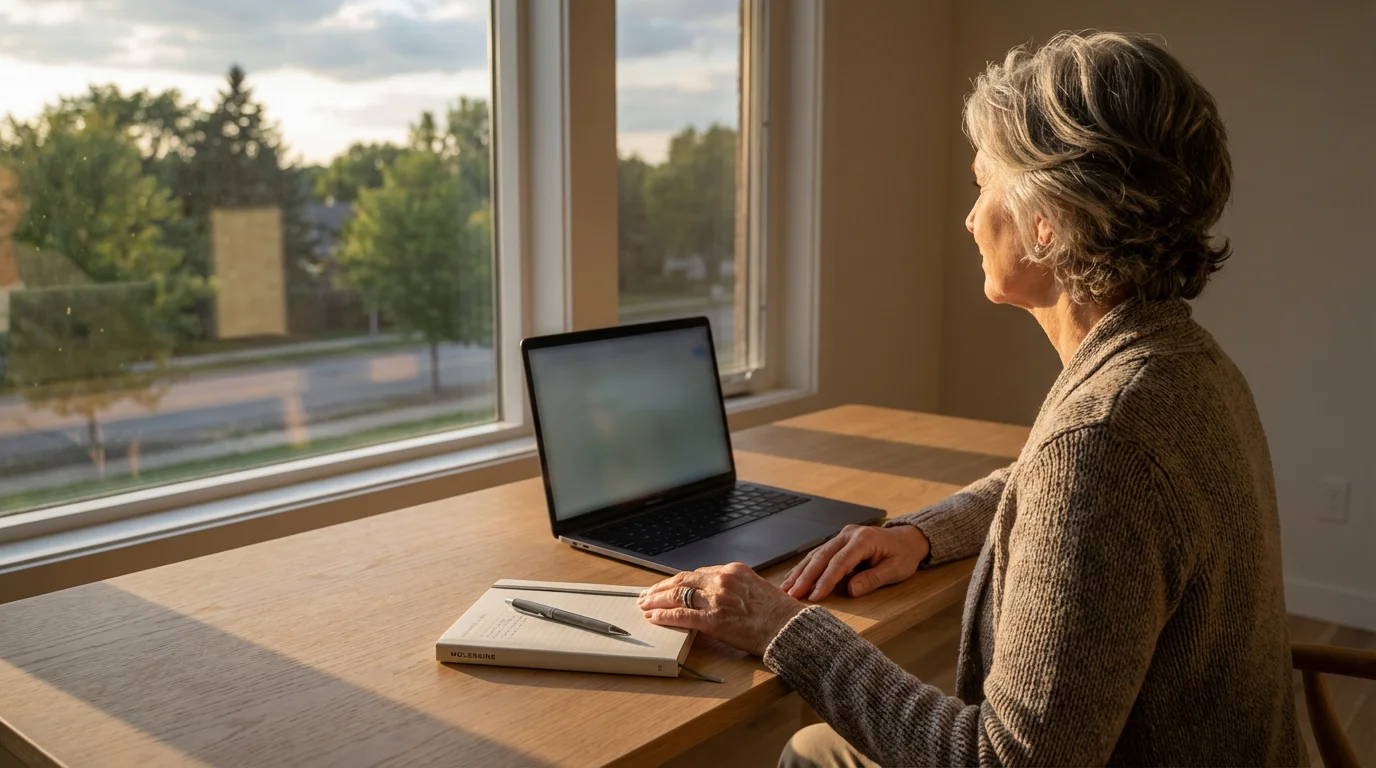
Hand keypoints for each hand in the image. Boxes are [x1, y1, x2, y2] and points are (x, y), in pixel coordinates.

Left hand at [637, 563, 805, 656]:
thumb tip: (715, 594)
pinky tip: (654, 617)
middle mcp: (723, 581)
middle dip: (660, 588)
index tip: (667, 587)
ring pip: (678, 595)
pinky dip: (665, 616)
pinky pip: (683, 616)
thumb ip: (734, 588)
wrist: (790, 628)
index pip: (696, 574)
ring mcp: (718, 600)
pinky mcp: (715, 620)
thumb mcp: (755, 588)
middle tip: (646, 595)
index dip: (677, 582)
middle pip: (682, 581)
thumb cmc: (779, 613)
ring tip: (644, 605)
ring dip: (657, 601)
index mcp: (733, 571)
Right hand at [781, 523, 929, 600]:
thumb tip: (851, 590)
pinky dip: (805, 567)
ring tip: (786, 588)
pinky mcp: (837, 542)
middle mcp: (848, 535)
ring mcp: (841, 536)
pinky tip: (793, 577)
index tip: (815, 597)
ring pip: (816, 554)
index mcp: (863, 539)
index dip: (826, 580)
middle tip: (792, 594)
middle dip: (805, 577)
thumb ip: (872, 579)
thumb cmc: (903, 555)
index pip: (840, 562)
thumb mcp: (895, 570)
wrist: (907, 539)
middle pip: (822, 557)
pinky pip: (818, 554)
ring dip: (800, 572)